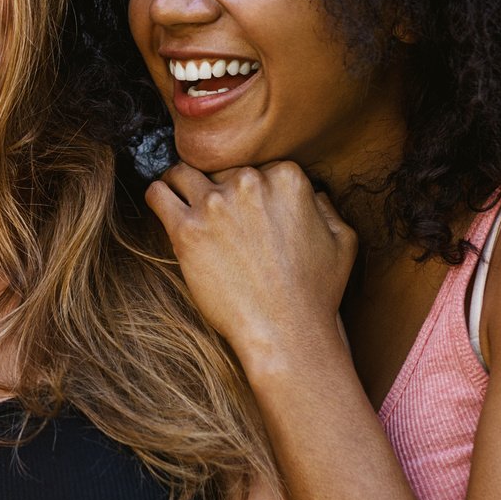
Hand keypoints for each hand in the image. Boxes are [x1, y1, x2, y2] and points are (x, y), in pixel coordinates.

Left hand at [145, 161, 357, 378]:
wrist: (286, 332)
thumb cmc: (316, 293)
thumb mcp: (342, 241)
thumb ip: (326, 207)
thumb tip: (313, 193)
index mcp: (287, 178)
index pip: (258, 166)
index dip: (251, 189)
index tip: (246, 210)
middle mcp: (249, 182)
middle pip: (221, 169)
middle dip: (218, 188)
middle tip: (216, 215)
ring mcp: (215, 204)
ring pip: (183, 172)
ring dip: (181, 183)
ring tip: (180, 197)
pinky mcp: (187, 229)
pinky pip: (157, 193)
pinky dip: (158, 195)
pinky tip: (164, 206)